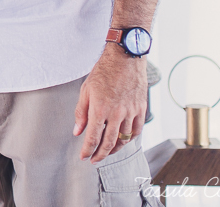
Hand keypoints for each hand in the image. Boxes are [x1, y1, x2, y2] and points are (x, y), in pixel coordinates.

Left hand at [74, 44, 147, 162]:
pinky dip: (130, 139)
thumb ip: (81, 112)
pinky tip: (123, 140)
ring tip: (107, 151)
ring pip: (124, 140)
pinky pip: (137, 131)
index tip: (84, 156)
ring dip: (115, 149)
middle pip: (110, 143)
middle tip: (95, 159)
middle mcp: (117, 113)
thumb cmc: (104, 72)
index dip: (88, 150)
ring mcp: (131, 112)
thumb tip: (77, 130)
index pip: (93, 137)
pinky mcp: (141, 109)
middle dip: (100, 154)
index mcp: (100, 109)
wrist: (125, 59)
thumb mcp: (85, 90)